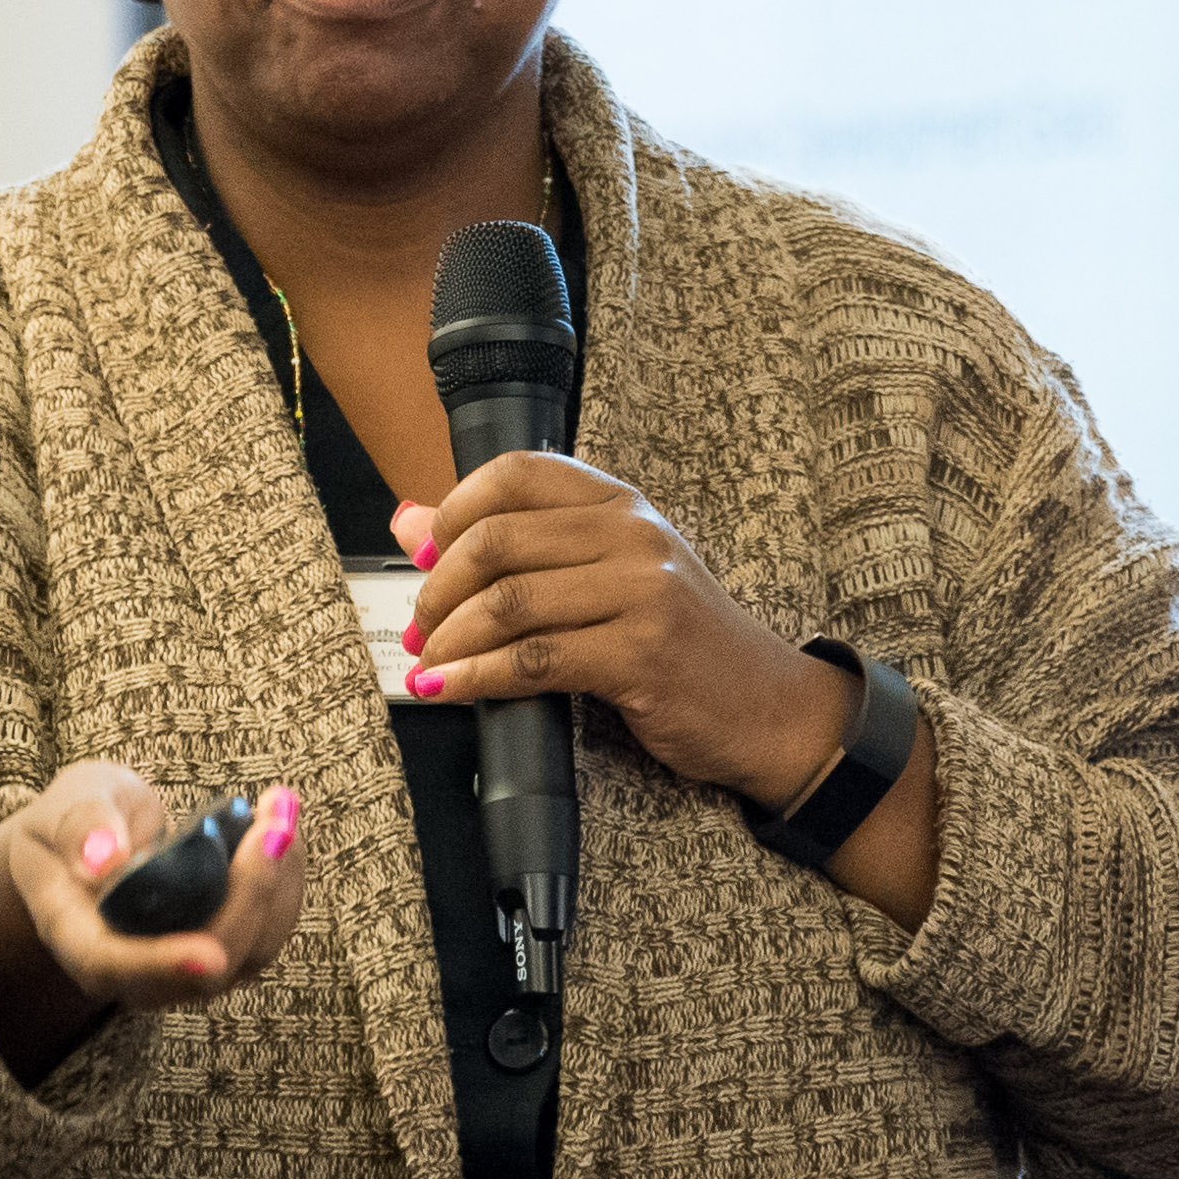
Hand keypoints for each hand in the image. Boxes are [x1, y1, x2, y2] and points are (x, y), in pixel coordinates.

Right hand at [0, 761, 304, 1084]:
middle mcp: (133, 968)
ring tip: (280, 810)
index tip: (207, 955)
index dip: (162, 964)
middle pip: (201, 968)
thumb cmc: (73, 822)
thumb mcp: (67, 804)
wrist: (94, 839)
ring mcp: (181, 964)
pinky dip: (283, 879)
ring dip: (278, 885)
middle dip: (248, 897)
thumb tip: (102, 860)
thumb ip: (81, 827)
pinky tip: (280, 826)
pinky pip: (264, 930)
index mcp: (79, 936)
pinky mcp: (220, 944)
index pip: (115, 966)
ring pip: (246, 954)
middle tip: (271, 825)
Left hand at [393, 456, 851, 810]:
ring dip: (450, 639)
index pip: (516, 473)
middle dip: (439, 588)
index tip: (426, 556)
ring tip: (427, 662)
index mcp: (620, 503)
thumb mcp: (605, 574)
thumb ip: (516, 544)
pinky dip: (475, 678)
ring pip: (509, 603)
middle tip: (418, 625)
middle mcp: (633, 535)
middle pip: (498, 539)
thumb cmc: (679, 639)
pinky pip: (534, 661)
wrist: (768, 706)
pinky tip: (447, 689)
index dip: (453, 510)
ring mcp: (643, 592)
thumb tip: (410, 520)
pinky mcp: (642, 654)